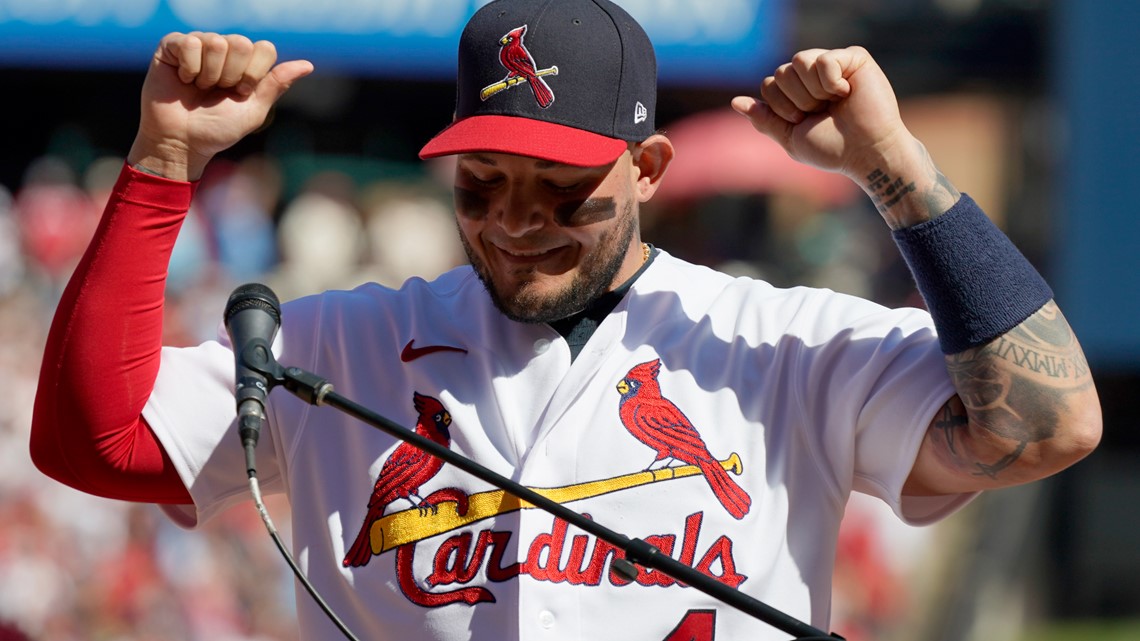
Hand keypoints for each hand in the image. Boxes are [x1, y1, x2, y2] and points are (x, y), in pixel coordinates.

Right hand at [128, 32, 313, 180]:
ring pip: (217, 42)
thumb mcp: (253, 110)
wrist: (182, 142)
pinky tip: (183, 80)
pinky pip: (191, 42)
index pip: (265, 48)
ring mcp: (199, 44)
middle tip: (218, 91)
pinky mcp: (173, 45)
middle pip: (242, 43)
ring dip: (209, 75)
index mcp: (246, 62)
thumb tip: (308, 65)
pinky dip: (189, 68)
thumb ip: (276, 84)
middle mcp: (224, 49)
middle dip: (232, 75)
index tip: (241, 93)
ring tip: (199, 88)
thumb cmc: (218, 129)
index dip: (254, 74)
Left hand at [730, 46, 912, 180]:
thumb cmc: (832, 148)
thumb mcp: (790, 137)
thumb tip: (736, 102)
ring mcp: (833, 64)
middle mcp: (812, 75)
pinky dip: (831, 81)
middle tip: (821, 113)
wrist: (865, 152)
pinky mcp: (853, 58)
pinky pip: (824, 59)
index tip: (803, 121)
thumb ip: (764, 118)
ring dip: (813, 92)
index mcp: (796, 92)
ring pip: (799, 60)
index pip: (769, 84)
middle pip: (781, 72)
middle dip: (797, 100)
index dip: (782, 107)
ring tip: (834, 103)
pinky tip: (847, 92)